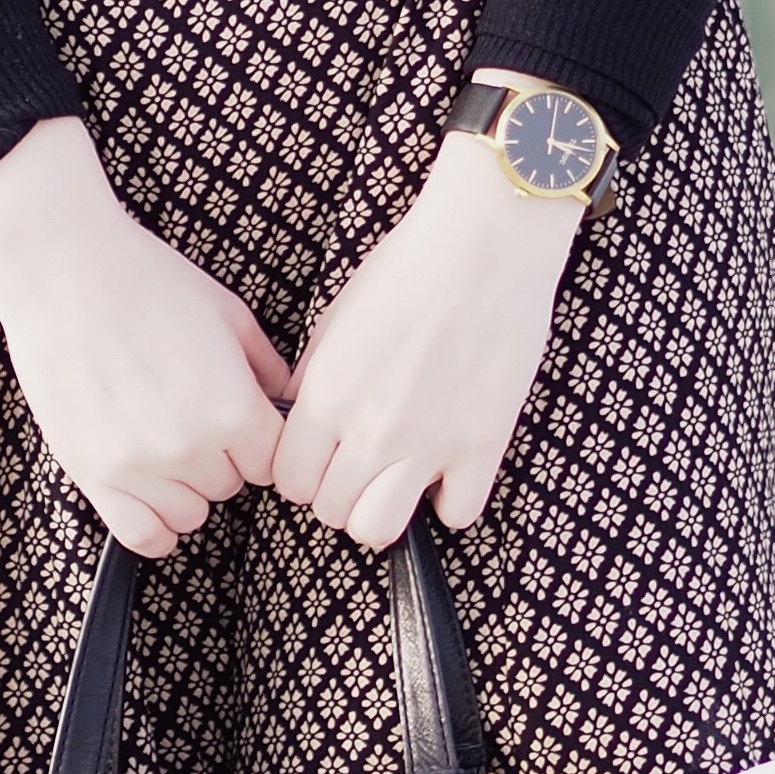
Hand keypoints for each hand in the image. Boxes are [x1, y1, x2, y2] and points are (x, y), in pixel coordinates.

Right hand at [0, 118, 299, 557]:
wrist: (66, 272)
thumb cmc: (148, 282)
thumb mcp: (229, 314)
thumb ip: (268, 369)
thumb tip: (285, 405)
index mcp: (234, 409)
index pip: (272, 464)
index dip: (257, 440)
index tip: (239, 420)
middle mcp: (190, 447)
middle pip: (230, 486)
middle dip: (220, 457)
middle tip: (191, 414)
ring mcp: (138, 466)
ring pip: (190, 515)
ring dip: (185, 487)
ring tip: (164, 443)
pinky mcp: (92, 473)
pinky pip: (141, 535)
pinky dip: (154, 525)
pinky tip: (150, 492)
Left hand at [268, 137, 585, 547]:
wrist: (483, 244)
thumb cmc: (406, 269)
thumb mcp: (335, 321)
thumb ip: (312, 381)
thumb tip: (301, 425)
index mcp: (327, 396)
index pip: (290, 480)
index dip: (301, 471)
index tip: (318, 456)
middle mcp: (371, 431)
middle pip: (330, 511)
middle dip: (337, 492)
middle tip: (356, 464)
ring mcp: (429, 444)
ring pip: (380, 529)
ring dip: (381, 508)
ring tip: (394, 477)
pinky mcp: (483, 445)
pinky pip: (457, 514)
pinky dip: (448, 500)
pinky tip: (446, 469)